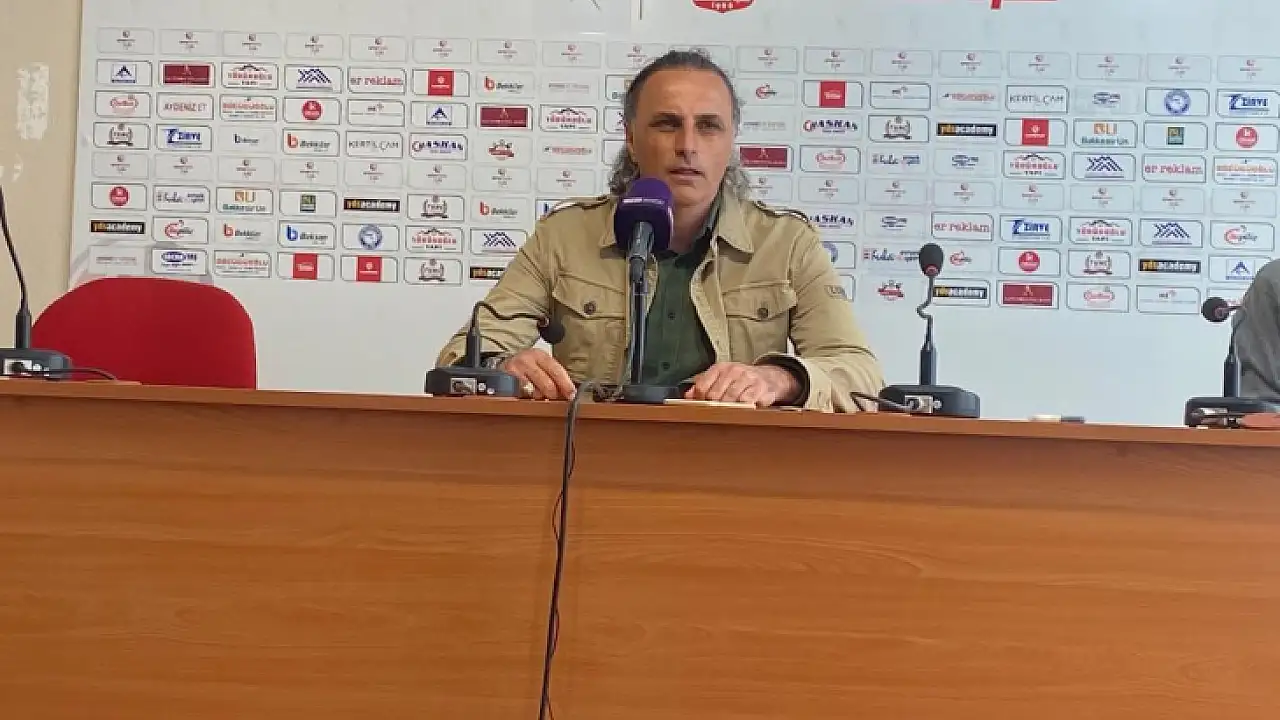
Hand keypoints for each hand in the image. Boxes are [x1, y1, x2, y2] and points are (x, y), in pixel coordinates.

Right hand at [501, 349, 575, 399]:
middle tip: (553, 397)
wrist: (502, 364)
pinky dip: (526, 397)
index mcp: (540, 355)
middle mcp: (527, 359)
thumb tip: (569, 391)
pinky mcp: (505, 380)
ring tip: (537, 393)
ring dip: (539, 396)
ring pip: (534, 392)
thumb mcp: (540, 364)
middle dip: (553, 394)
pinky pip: (521, 394)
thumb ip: (554, 374)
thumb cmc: (526, 366)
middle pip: (547, 383)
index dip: (566, 384)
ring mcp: (515, 369)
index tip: (572, 395)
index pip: (557, 370)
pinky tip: (526, 394)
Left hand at [684, 362, 798, 406]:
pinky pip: (747, 401)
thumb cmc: (740, 381)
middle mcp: (733, 370)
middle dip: (713, 407)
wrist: (768, 378)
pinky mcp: (760, 387)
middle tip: (715, 414)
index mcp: (720, 368)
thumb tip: (687, 396)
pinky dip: (743, 408)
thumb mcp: (720, 379)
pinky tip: (743, 410)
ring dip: (728, 409)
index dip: (699, 401)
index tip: (701, 408)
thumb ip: (703, 386)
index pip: (702, 386)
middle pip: (715, 395)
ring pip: (730, 399)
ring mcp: (748, 378)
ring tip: (728, 414)